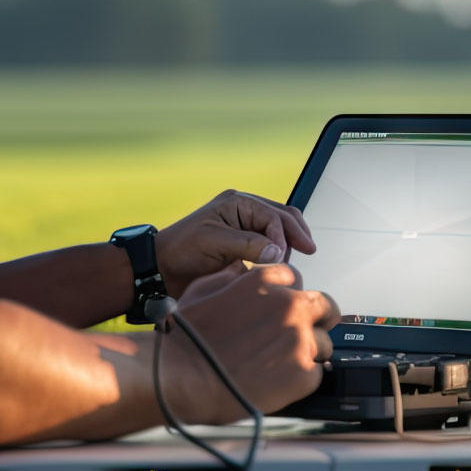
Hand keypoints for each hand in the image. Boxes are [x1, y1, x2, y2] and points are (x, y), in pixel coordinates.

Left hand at [156, 189, 315, 295]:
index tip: (284, 258)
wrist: (161, 268)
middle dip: (296, 233)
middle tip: (309, 251)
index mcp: (237, 202)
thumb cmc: (182, 251)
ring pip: (278, 228)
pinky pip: (269, 242)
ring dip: (288, 242)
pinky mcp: (242, 243)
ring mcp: (243, 226)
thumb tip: (277, 252)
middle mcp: (243, 210)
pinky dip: (278, 251)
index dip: (284, 236)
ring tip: (290, 262)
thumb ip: (248, 245)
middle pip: (282, 216)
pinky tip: (281, 263)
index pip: (272, 215)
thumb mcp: (214, 243)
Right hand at [160, 261, 339, 421]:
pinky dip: (300, 379)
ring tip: (281, 365)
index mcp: (267, 282)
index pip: (296, 280)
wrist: (180, 380)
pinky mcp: (304, 373)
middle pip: (324, 306)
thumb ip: (233, 278)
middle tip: (304, 333)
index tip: (284, 310)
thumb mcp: (203, 290)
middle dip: (316, 318)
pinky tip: (277, 383)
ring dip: (307, 352)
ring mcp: (300, 339)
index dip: (288, 296)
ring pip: (323, 343)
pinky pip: (315, 374)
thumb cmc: (185, 339)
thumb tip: (243, 273)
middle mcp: (290, 305)